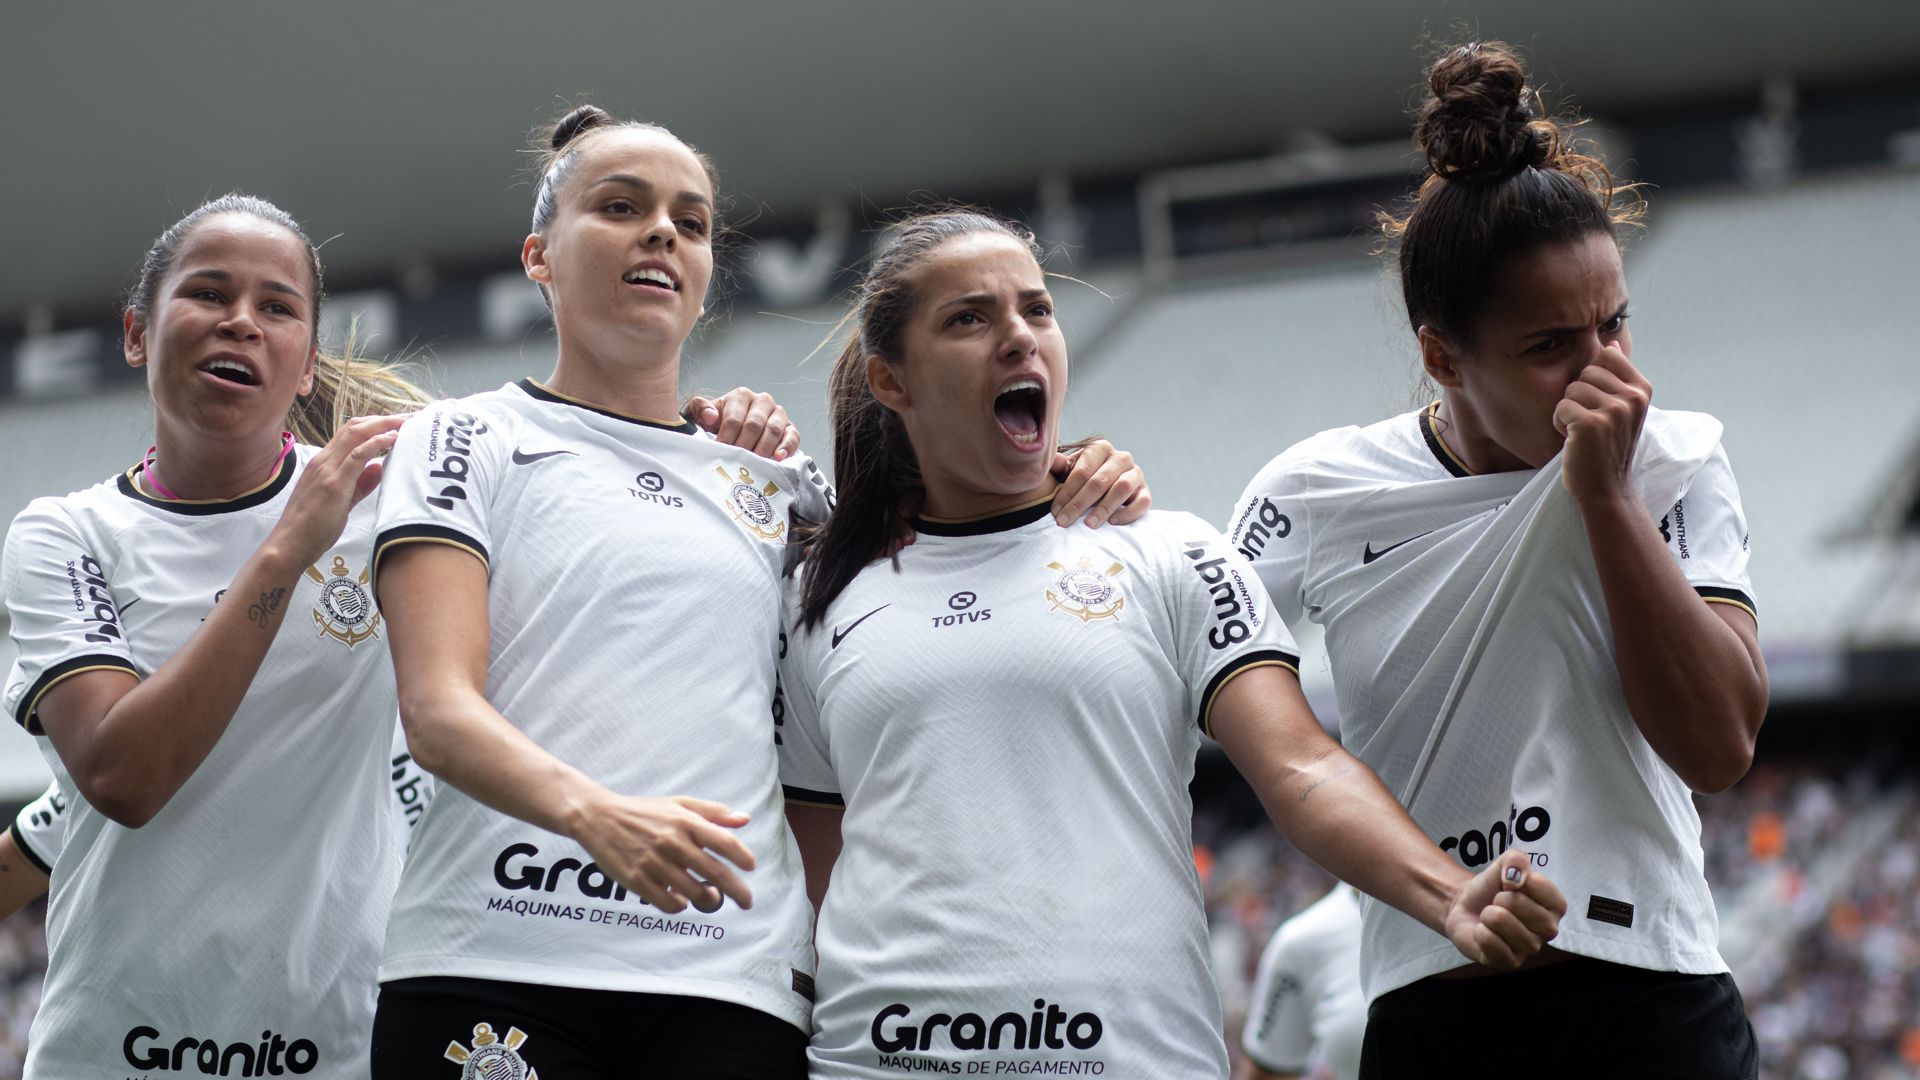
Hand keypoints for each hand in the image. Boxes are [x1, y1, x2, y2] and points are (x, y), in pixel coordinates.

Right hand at [268, 415, 405, 566]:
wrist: (289, 545)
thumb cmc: (312, 528)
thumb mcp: (341, 501)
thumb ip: (360, 484)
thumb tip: (379, 468)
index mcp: (323, 463)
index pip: (349, 433)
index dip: (374, 424)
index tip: (397, 423)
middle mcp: (323, 461)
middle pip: (354, 427)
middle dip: (383, 419)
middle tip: (409, 417)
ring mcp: (327, 470)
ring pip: (355, 434)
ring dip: (383, 425)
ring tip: (406, 421)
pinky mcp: (334, 484)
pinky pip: (356, 455)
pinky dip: (376, 443)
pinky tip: (393, 438)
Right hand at [571, 793, 756, 913]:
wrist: (598, 817)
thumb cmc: (643, 811)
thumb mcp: (679, 804)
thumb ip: (713, 812)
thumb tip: (745, 819)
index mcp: (685, 822)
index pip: (725, 841)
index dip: (743, 857)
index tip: (751, 867)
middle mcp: (672, 842)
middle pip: (716, 873)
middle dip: (737, 891)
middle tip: (747, 901)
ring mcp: (654, 863)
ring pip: (694, 893)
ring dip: (709, 900)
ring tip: (711, 897)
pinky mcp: (637, 880)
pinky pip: (668, 903)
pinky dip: (680, 906)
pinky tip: (682, 901)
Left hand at [685, 387, 798, 460]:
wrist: (734, 430)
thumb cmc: (717, 423)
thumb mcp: (702, 413)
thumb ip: (700, 408)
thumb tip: (711, 416)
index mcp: (741, 396)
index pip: (734, 419)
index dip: (727, 438)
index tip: (721, 452)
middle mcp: (762, 401)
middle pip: (754, 425)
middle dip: (744, 446)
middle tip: (736, 461)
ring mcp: (778, 413)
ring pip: (773, 430)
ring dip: (763, 449)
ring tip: (754, 463)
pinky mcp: (790, 427)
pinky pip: (792, 436)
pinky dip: (786, 447)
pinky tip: (778, 458)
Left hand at [1051, 440, 1150, 527]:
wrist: (1105, 489)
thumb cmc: (1082, 480)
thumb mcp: (1068, 471)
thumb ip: (1058, 466)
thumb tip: (1054, 460)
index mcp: (1100, 448)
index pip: (1082, 471)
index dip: (1067, 492)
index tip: (1055, 512)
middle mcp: (1121, 457)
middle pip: (1100, 481)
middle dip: (1079, 504)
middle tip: (1065, 521)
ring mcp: (1136, 473)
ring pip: (1122, 488)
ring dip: (1104, 508)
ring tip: (1089, 524)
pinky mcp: (1145, 491)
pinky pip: (1143, 501)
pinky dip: (1128, 513)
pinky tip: (1112, 522)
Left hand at [1444, 849, 1565, 969]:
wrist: (1467, 908)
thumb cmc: (1492, 888)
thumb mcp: (1505, 864)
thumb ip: (1516, 860)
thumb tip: (1515, 878)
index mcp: (1556, 905)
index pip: (1537, 885)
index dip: (1515, 879)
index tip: (1511, 885)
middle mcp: (1550, 930)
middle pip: (1516, 903)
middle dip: (1499, 897)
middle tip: (1498, 903)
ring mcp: (1531, 949)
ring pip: (1500, 920)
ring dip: (1487, 914)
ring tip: (1491, 918)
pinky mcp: (1511, 963)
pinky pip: (1489, 940)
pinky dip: (1480, 932)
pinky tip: (1486, 933)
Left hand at [1554, 347, 1649, 505]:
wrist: (1606, 488)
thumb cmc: (1607, 447)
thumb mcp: (1622, 408)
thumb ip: (1617, 376)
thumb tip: (1610, 344)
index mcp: (1642, 390)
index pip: (1608, 355)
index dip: (1593, 378)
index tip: (1601, 402)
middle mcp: (1632, 398)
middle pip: (1586, 371)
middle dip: (1579, 396)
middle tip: (1590, 422)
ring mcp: (1614, 411)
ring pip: (1572, 389)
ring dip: (1569, 411)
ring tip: (1583, 432)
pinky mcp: (1592, 424)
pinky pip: (1561, 407)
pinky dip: (1559, 424)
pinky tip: (1574, 440)